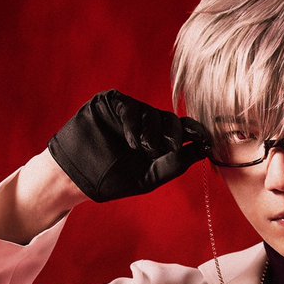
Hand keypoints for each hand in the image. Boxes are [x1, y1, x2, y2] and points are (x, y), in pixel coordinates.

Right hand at [48, 91, 207, 202]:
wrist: (76, 177)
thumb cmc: (112, 180)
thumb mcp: (149, 176)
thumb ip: (175, 164)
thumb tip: (202, 151)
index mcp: (157, 141)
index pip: (182, 130)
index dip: (196, 132)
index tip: (207, 140)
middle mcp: (145, 124)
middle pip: (171, 119)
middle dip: (173, 134)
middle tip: (167, 150)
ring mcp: (128, 112)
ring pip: (153, 113)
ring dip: (152, 134)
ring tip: (141, 150)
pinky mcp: (111, 103)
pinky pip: (131, 107)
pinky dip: (134, 125)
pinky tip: (131, 141)